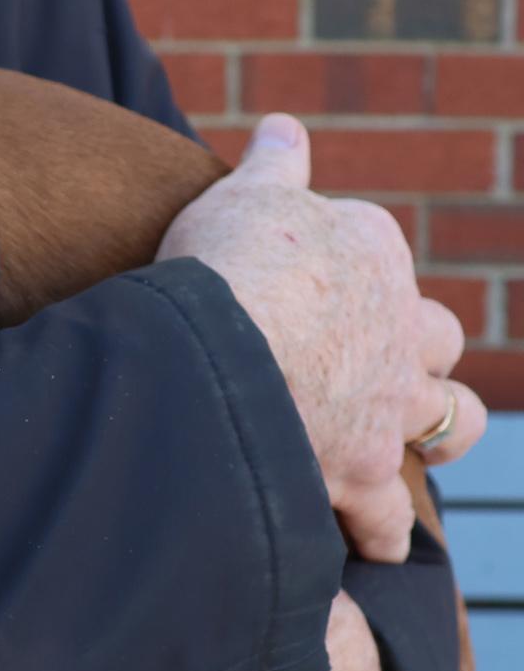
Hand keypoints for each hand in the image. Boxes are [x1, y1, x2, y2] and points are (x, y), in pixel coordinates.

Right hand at [159, 114, 486, 561]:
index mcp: (372, 254)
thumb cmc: (228, 262)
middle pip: (438, 342)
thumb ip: (273, 164)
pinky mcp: (363, 472)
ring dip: (430, 438)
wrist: (221, 346)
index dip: (352, 278)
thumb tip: (286, 126)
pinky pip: (384, 519)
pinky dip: (376, 533)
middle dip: (419, 354)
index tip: (317, 289)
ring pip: (448, 425)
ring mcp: (389, 404)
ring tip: (395, 452)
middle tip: (381, 368)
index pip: (379, 261)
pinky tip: (362, 545)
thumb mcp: (245, 195)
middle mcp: (400, 328)